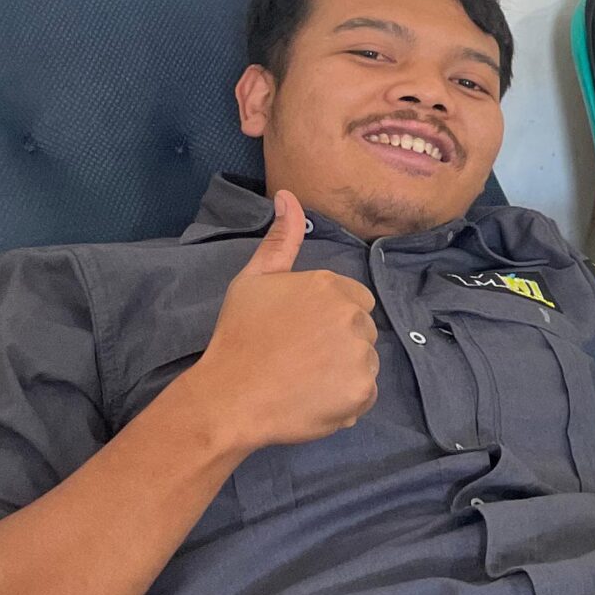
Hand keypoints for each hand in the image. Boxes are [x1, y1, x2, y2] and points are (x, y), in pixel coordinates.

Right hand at [188, 191, 380, 452]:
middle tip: (300, 358)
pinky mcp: (361, 391)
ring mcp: (360, 355)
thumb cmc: (239, 336)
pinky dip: (345, 400)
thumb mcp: (254, 280)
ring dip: (343, 371)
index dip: (329, 318)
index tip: (301, 333)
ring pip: (365, 362)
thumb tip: (288, 195)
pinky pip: (364, 394)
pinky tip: (313, 399)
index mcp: (330, 286)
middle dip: (339, 342)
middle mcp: (352, 316)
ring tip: (304, 380)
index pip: (355, 300)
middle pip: (362, 330)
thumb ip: (280, 239)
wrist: (229, 397)